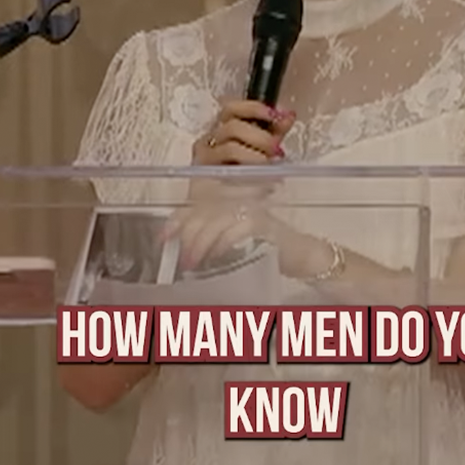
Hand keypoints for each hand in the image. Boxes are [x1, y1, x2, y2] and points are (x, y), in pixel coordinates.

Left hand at [161, 200, 280, 273]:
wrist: (301, 255)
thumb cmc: (267, 250)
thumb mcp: (233, 241)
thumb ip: (211, 238)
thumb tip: (180, 249)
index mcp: (228, 202)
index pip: (194, 206)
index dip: (175, 221)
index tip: (163, 239)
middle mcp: (238, 200)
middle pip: (201, 213)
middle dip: (188, 238)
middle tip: (183, 261)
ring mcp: (251, 209)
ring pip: (214, 222)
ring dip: (201, 245)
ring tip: (194, 264)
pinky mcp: (264, 222)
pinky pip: (234, 230)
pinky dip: (222, 245)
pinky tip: (216, 258)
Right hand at [194, 99, 293, 166]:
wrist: (229, 202)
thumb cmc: (247, 172)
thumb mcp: (265, 148)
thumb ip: (276, 131)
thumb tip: (288, 115)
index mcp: (225, 127)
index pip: (233, 109)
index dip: (254, 108)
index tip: (274, 114)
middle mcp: (212, 138)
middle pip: (232, 127)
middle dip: (260, 137)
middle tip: (276, 149)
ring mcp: (205, 155)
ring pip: (230, 147)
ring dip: (255, 155)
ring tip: (268, 164)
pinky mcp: (203, 172)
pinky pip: (226, 168)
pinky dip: (245, 168)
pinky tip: (257, 174)